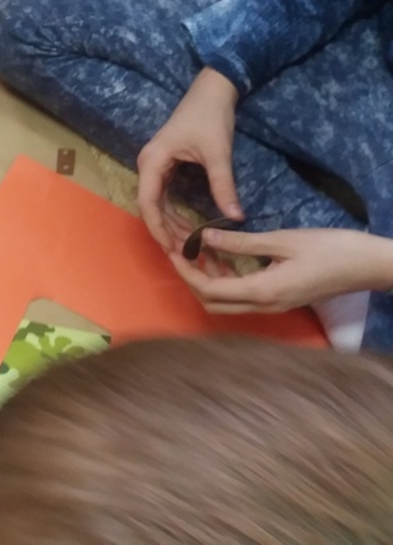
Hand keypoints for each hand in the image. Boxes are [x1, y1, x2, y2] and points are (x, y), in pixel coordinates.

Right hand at [137, 68, 244, 251]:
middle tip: (186, 252)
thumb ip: (223, 185)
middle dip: (166, 230)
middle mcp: (148, 165)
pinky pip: (165, 195)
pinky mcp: (166, 166)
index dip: (158, 227)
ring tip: (189, 244)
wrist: (212, 91)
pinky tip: (188, 226)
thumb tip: (236, 217)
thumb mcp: (218, 153)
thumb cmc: (210, 117)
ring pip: (157, 203)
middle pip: (150, 206)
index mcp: (152, 161)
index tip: (171, 248)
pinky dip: (174, 212)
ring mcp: (156, 166)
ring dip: (170, 223)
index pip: (148, 202)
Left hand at [171, 228, 392, 313]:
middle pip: (213, 302)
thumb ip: (242, 243)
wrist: (371, 265)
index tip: (173, 250)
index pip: (209, 289)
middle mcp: (264, 305)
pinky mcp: (281, 299)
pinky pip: (243, 297)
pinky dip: (227, 280)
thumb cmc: (332, 249)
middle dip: (192, 279)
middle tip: (182, 251)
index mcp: (262, 292)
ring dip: (208, 280)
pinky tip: (224, 257)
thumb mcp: (283, 241)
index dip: (186, 272)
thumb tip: (204, 238)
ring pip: (227, 302)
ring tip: (198, 251)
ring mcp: (273, 306)